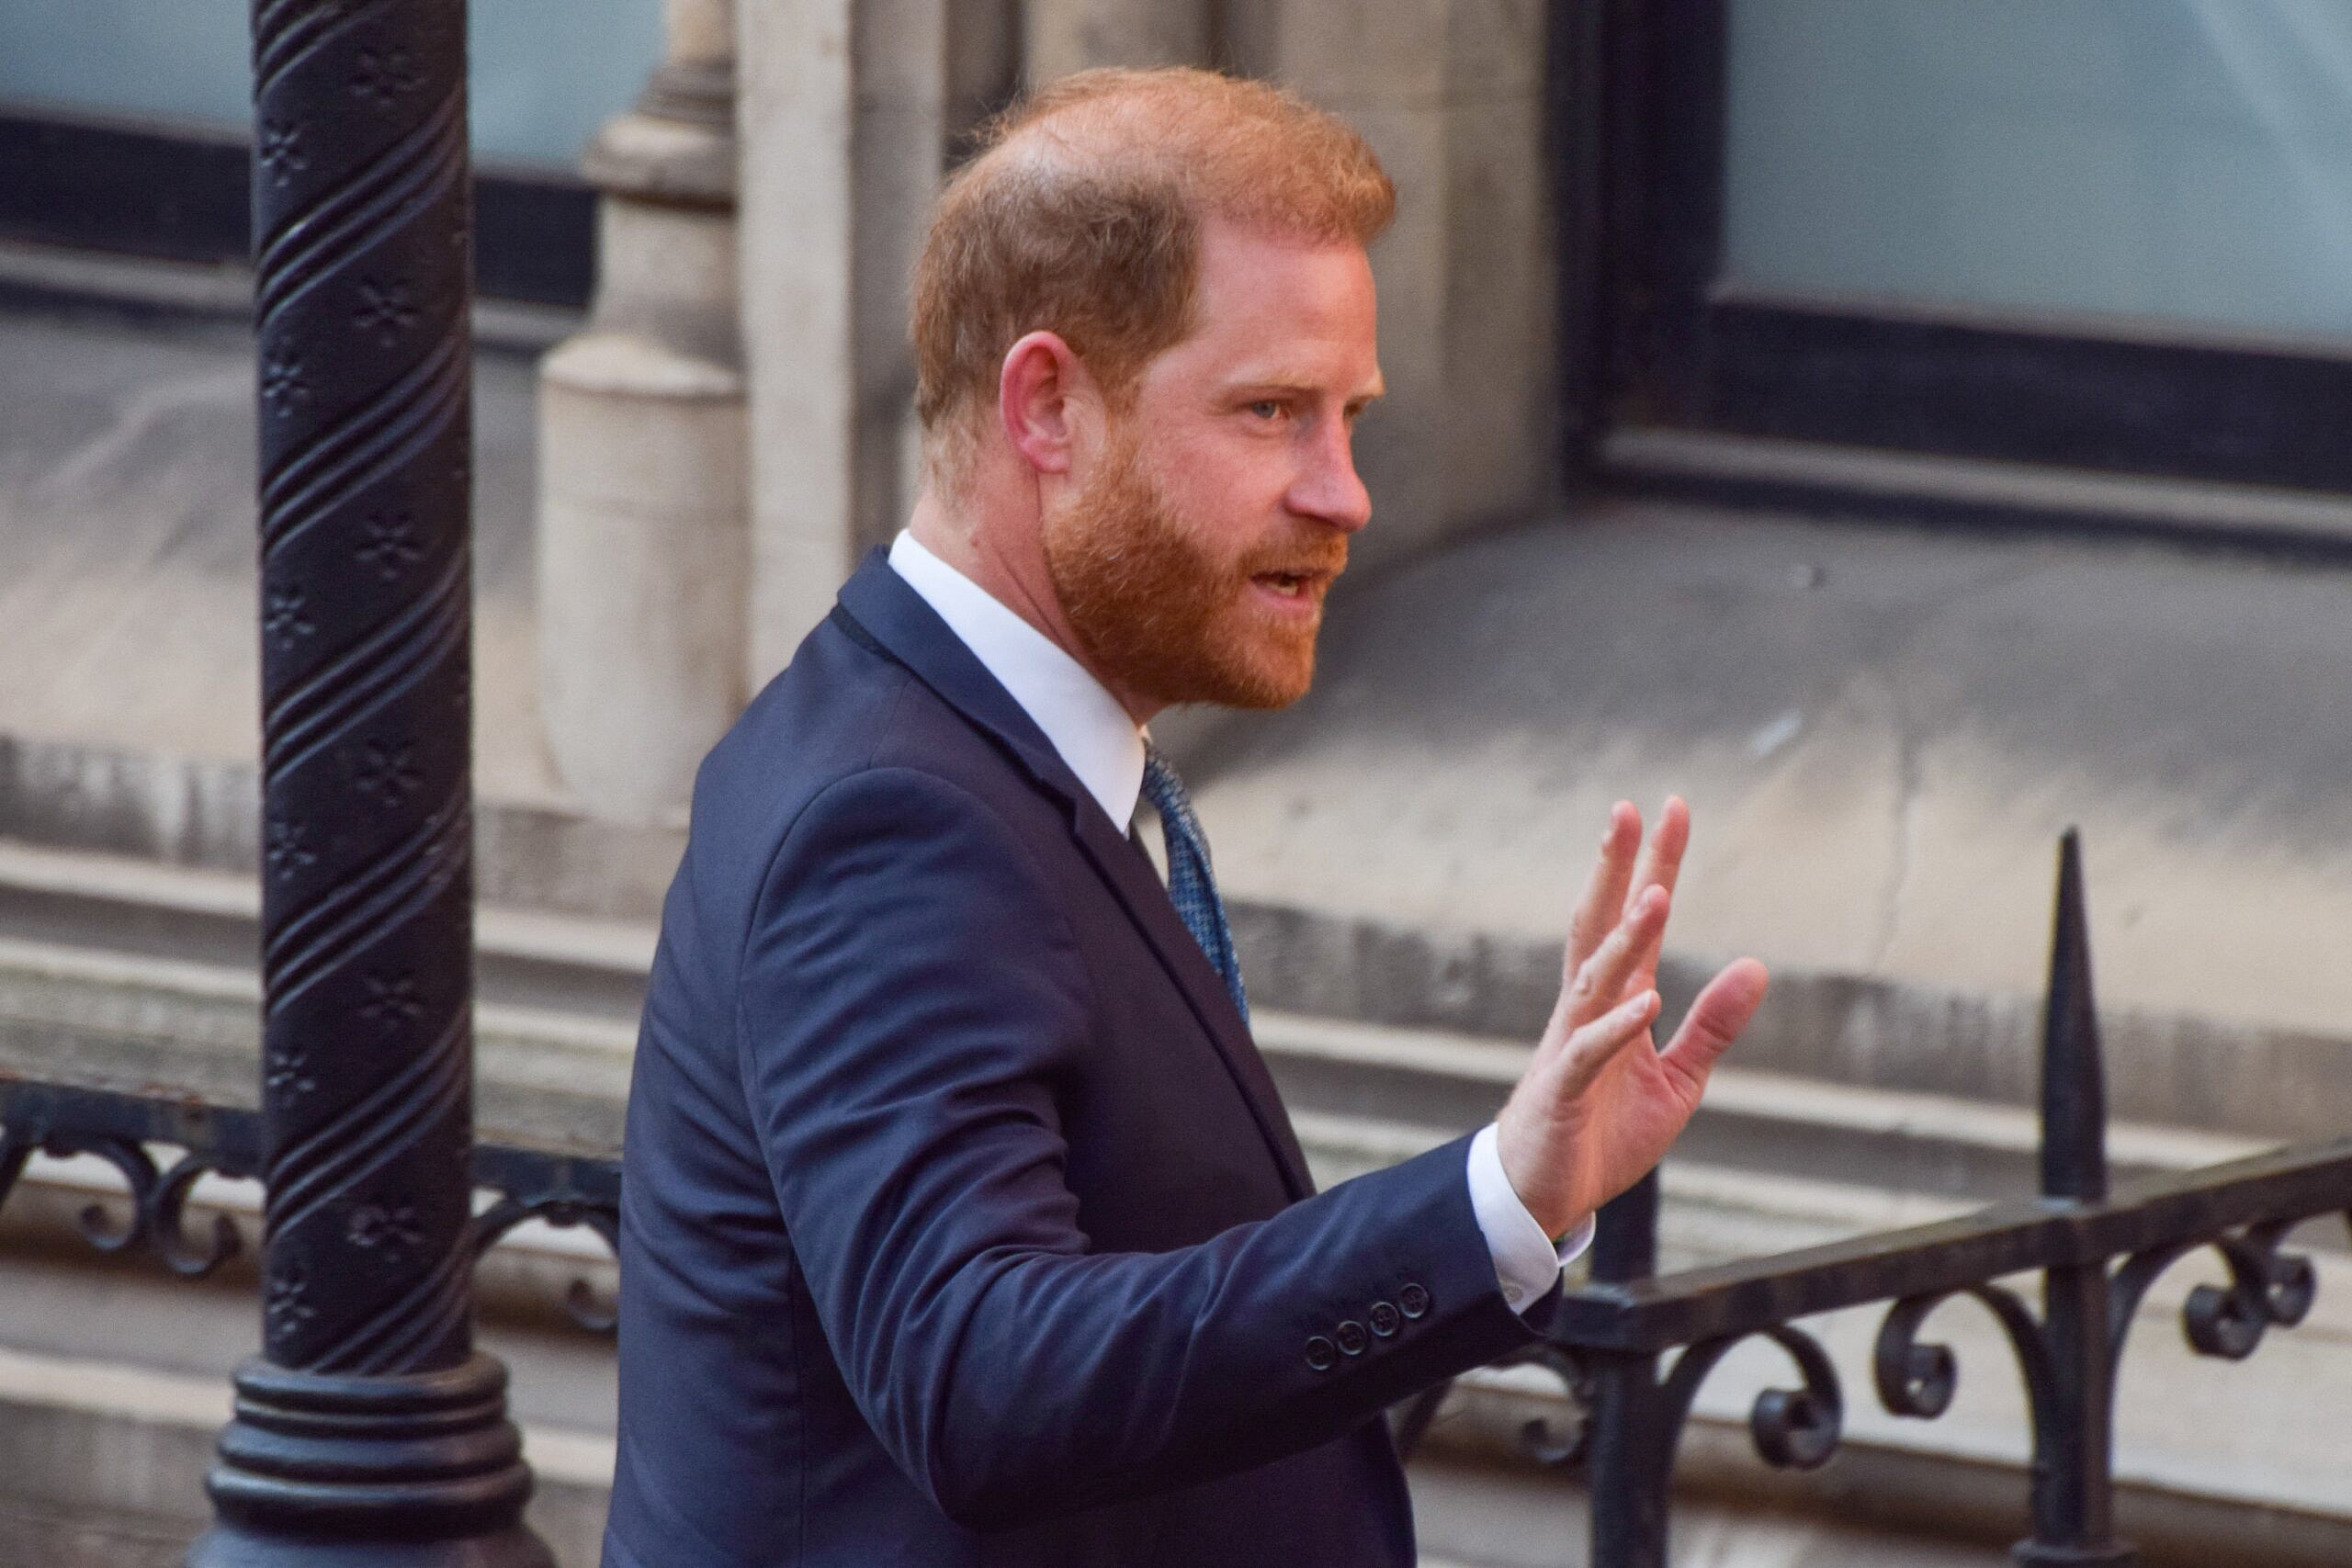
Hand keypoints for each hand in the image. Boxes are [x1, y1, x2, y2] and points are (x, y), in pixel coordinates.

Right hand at [1495, 798, 1768, 1237]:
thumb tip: (1757, 965)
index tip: (1672, 809)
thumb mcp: (1677, 1079)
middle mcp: (1588, 1009)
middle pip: (1599, 925)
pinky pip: (1591, 1051)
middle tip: (1629, 809)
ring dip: (1625, 939)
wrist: (1542, 1194)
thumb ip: (1713, 1025)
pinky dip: (1617, 1025)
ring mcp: (1572, 1046)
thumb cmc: (1603, 1132)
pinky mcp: (1565, 1090)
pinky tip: (1646, 1000)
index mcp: (1616, 1001)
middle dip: (1616, 870)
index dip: (1656, 865)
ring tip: (1656, 896)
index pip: (1636, 920)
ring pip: (1595, 979)